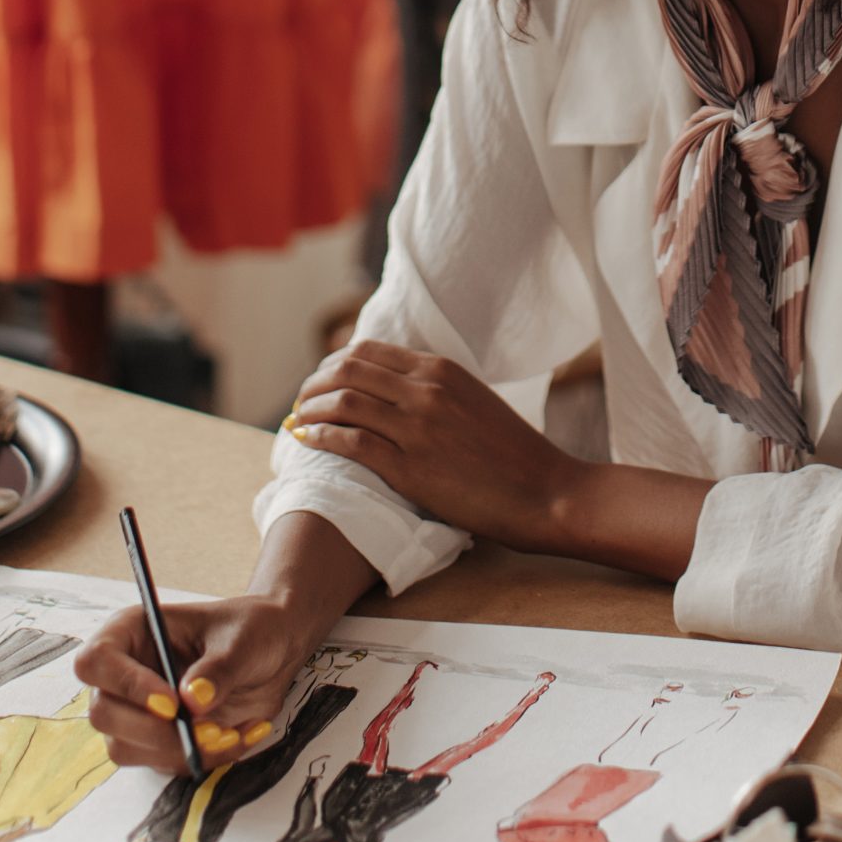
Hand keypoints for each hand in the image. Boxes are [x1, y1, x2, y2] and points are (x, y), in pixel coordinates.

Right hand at [74, 592, 309, 773]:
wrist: (273, 652)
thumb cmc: (251, 630)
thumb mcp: (243, 639)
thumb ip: (219, 668)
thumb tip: (191, 702)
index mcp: (132, 632)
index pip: (96, 661)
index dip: (126, 685)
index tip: (171, 704)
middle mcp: (125, 674)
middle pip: (103, 713)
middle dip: (154, 730)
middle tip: (207, 729)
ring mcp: (136, 711)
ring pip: (125, 748)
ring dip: (177, 750)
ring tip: (229, 732)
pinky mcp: (156, 741)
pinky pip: (162, 764)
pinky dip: (200, 759)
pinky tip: (236, 736)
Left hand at [291, 342, 578, 551]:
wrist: (544, 490)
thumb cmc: (512, 452)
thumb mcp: (473, 399)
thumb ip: (435, 389)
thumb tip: (395, 389)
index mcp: (441, 368)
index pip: (368, 350)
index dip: (334, 364)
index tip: (321, 381)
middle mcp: (425, 389)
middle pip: (348, 369)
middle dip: (314, 383)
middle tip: (302, 401)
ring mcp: (417, 426)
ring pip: (344, 401)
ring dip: (311, 409)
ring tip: (297, 421)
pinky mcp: (411, 466)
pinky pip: (351, 441)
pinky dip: (321, 436)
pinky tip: (307, 441)